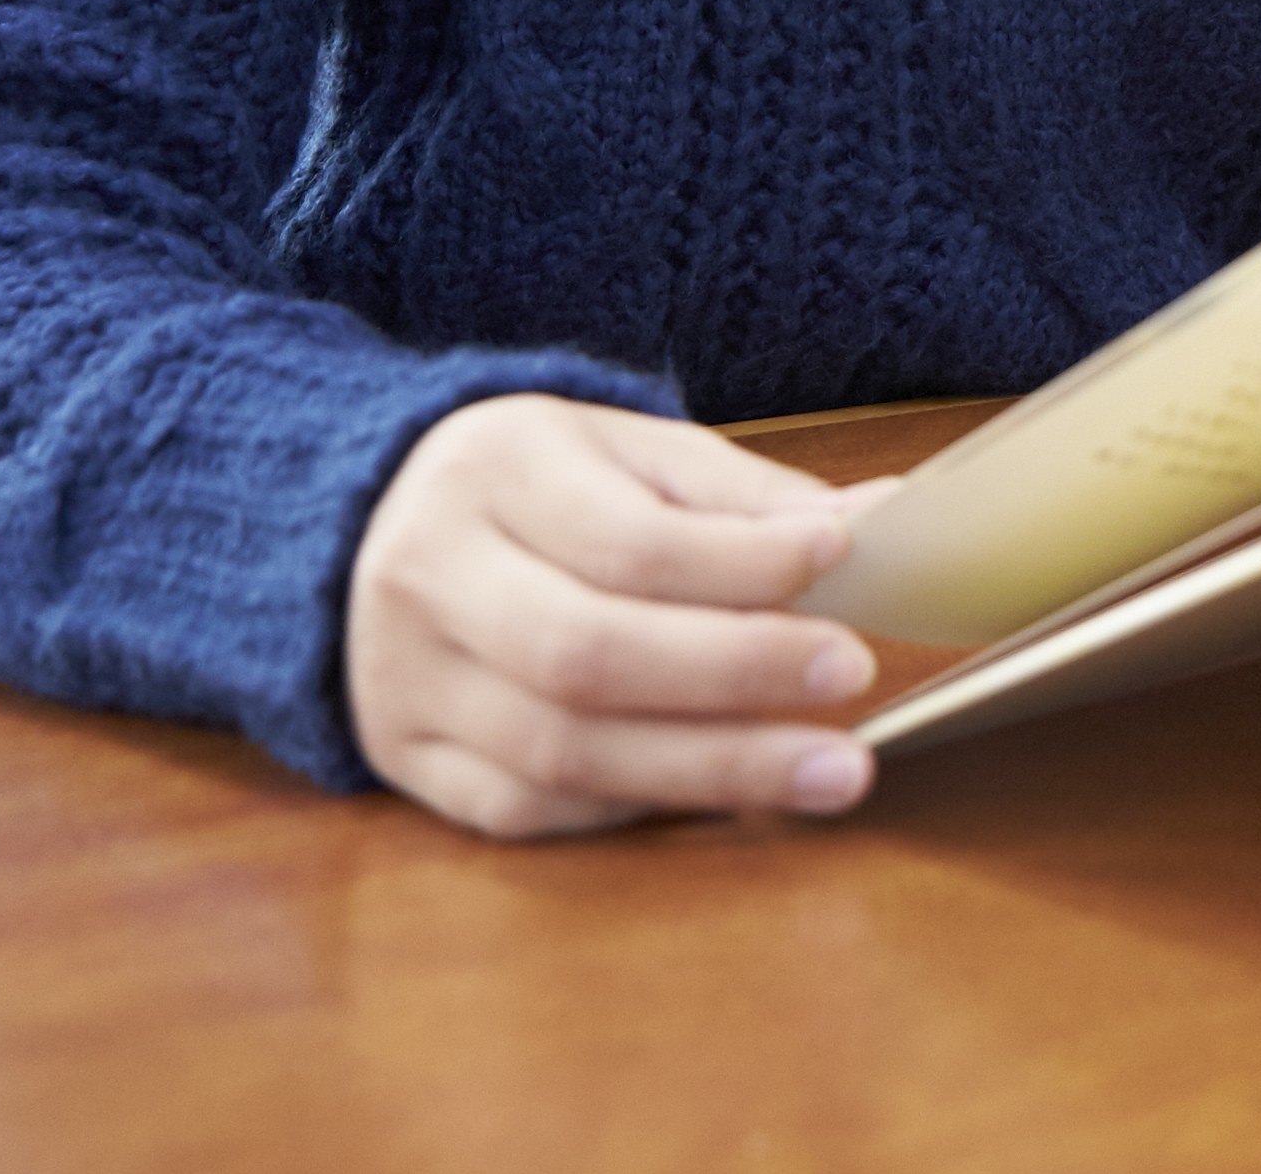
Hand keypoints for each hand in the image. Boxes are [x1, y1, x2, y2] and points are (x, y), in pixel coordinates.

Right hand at [346, 393, 898, 840]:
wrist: (379, 526)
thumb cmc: (543, 486)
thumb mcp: (633, 453)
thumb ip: (748, 499)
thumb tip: (880, 526)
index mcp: (490, 473)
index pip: (625, 539)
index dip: (741, 564)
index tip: (840, 565)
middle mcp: (427, 577)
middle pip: (586, 653)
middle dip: (735, 674)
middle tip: (850, 678)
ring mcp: (402, 680)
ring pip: (561, 749)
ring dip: (713, 768)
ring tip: (833, 770)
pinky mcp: (405, 761)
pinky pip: (530, 808)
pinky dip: (639, 804)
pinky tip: (730, 793)